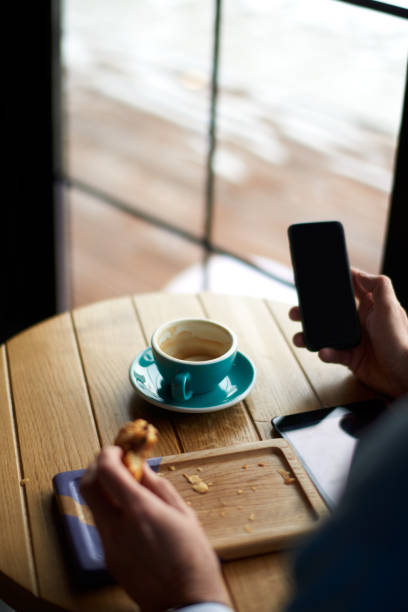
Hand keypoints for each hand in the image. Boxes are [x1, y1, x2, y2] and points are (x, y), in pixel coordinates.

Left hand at [80, 447, 229, 611]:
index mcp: (139, 511)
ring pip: (93, 506)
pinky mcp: (109, 559)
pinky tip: (129, 513)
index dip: (108, 454)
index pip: (106, 471)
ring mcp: (110, 546)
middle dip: (97, 467)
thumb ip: (157, 486)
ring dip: (103, 489)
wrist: (187, 604)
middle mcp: (117, 528)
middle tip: (114, 462)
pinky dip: (109, 510)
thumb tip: (142, 467)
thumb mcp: (183, 513)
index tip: (118, 449)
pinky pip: (102, 526)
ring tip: (125, 486)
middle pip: (87, 486)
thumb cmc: (193, 559)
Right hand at [289, 269, 407, 397]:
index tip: (319, 275)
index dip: (337, 280)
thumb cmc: (402, 341)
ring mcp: (354, 339)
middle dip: (312, 311)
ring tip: (300, 336)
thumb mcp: (391, 308)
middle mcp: (361, 321)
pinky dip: (325, 353)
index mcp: (371, 305)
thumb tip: (360, 274)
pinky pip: (332, 354)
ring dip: (311, 334)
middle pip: (331, 311)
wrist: (404, 375)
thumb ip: (378, 286)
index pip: (352, 287)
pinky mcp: (351, 357)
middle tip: (298, 310)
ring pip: (326, 334)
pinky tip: (323, 352)